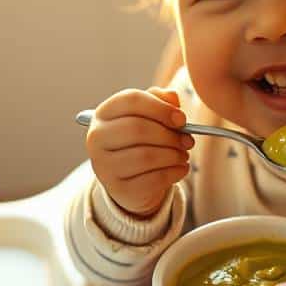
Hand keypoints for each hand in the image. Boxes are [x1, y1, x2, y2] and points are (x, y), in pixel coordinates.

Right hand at [86, 87, 193, 216]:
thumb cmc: (141, 139)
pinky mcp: (119, 189)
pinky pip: (153, 179)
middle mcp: (97, 138)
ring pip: (146, 156)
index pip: (131, 100)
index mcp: (104, 113)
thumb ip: (160, 101)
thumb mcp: (148, 115)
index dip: (161, 108)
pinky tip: (181, 168)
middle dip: (170, 135)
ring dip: (173, 155)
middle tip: (188, 140)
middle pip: (137, 128)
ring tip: (183, 154)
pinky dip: (174, 172)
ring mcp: (105, 166)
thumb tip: (172, 97)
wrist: (130, 178)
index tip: (182, 119)